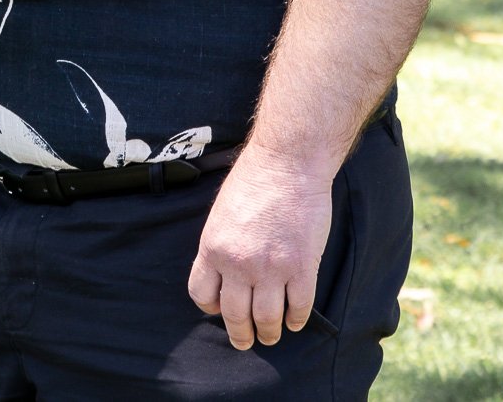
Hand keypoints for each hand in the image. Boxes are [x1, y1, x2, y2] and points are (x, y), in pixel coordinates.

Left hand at [187, 145, 333, 349]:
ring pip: (267, 318)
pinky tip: (295, 320)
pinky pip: (299, 307)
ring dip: (269, 332)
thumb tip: (223, 275)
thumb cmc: (254, 180)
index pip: (201, 294)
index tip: (220, 309)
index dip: (210, 307)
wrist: (287, 161)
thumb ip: (221, 245)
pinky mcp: (301, 266)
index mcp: (214, 247)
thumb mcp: (221, 212)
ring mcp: (271, 267)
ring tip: (272, 335)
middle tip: (247, 340)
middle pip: (235, 315)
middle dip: (241, 334)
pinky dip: (296, 319)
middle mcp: (239, 263)